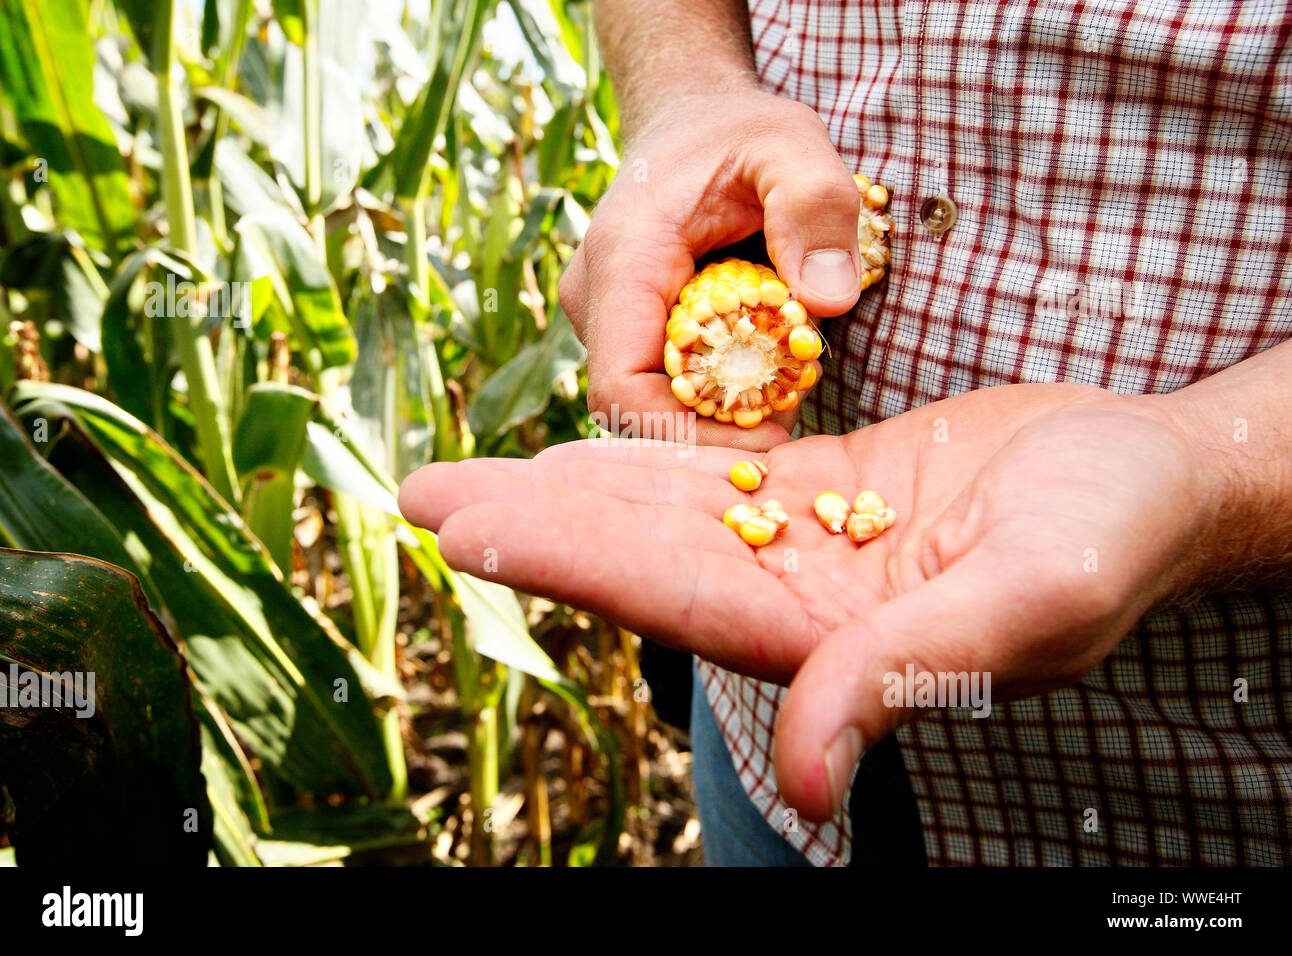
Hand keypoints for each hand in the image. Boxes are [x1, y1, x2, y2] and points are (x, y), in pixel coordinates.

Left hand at [399, 383, 1206, 820]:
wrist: (1154, 475)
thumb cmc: (1117, 534)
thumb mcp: (1031, 603)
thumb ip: (911, 681)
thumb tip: (813, 788)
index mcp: (840, 642)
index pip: (681, 600)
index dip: (574, 562)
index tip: (474, 531)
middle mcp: (807, 604)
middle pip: (646, 558)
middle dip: (537, 526)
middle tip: (428, 494)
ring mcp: (811, 550)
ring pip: (668, 514)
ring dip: (570, 491)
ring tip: (473, 474)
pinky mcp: (829, 498)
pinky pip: (719, 478)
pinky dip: (646, 463)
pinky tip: (580, 454)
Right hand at [558, 87, 865, 450]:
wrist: (694, 119)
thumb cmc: (740, 131)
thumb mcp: (792, 145)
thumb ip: (815, 207)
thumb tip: (827, 301)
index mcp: (623, 262)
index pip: (622, 389)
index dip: (690, 433)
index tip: (772, 435)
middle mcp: (596, 301)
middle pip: (639, 410)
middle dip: (717, 429)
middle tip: (795, 414)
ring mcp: (605, 321)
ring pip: (652, 402)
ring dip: (720, 412)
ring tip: (787, 387)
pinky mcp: (627, 332)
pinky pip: (663, 384)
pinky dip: (716, 393)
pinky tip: (767, 372)